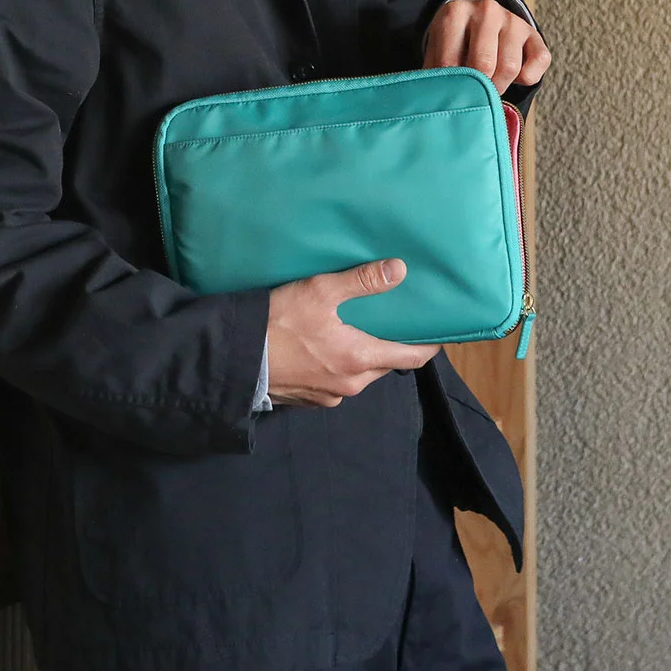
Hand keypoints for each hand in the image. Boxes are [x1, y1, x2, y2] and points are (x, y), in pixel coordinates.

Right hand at [266, 258, 438, 407]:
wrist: (234, 359)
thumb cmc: (278, 323)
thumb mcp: (320, 291)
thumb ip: (361, 281)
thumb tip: (400, 270)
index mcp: (360, 359)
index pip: (412, 357)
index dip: (428, 344)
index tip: (437, 329)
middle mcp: (351, 384)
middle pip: (385, 365)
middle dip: (392, 344)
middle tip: (392, 319)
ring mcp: (329, 396)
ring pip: (360, 374)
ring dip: (363, 355)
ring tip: (357, 329)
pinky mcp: (308, 400)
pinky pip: (336, 382)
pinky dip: (339, 365)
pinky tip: (325, 346)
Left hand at [423, 0, 550, 91]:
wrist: (480, 19)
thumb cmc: (456, 43)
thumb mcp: (438, 51)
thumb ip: (435, 73)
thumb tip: (434, 104)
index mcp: (455, 13)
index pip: (451, 62)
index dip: (452, 86)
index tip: (452, 95)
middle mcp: (486, 11)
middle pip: (484, 65)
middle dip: (478, 89)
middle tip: (474, 97)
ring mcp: (512, 20)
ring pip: (509, 67)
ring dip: (500, 86)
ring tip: (489, 88)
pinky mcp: (534, 33)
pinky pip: (538, 63)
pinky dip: (526, 78)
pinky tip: (513, 78)